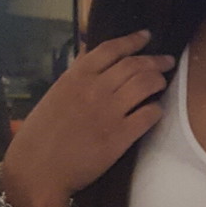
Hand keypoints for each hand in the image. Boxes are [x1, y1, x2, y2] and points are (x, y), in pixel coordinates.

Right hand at [2, 30, 173, 206]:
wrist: (39, 170)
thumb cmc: (40, 135)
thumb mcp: (54, 95)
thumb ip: (76, 76)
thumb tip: (90, 55)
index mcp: (76, 76)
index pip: (111, 49)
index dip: (133, 40)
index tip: (146, 36)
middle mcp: (95, 89)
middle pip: (134, 65)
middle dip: (154, 60)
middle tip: (166, 61)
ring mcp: (110, 112)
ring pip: (145, 84)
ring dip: (158, 80)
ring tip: (163, 81)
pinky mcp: (120, 137)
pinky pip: (148, 115)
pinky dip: (157, 110)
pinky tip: (156, 110)